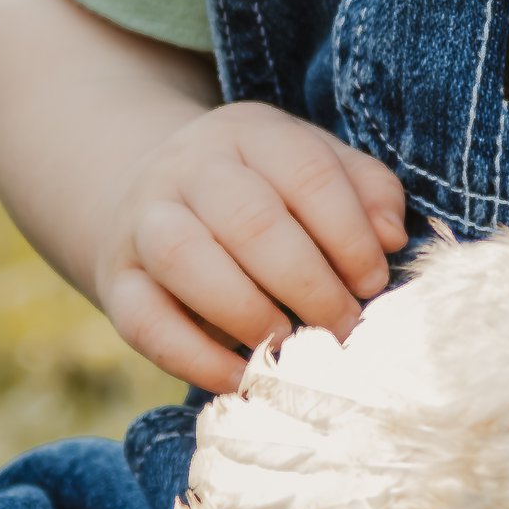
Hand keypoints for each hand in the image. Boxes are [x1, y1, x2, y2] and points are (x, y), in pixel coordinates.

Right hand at [97, 103, 406, 391]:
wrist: (152, 197)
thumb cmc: (261, 191)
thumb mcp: (314, 167)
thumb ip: (365, 190)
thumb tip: (391, 237)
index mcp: (249, 132)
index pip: (306, 171)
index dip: (349, 234)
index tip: (372, 282)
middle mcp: (190, 168)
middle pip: (249, 218)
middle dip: (308, 282)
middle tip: (343, 326)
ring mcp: (144, 221)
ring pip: (185, 257)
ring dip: (248, 311)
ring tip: (290, 343)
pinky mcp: (117, 280)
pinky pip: (144, 320)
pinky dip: (194, 357)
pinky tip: (240, 376)